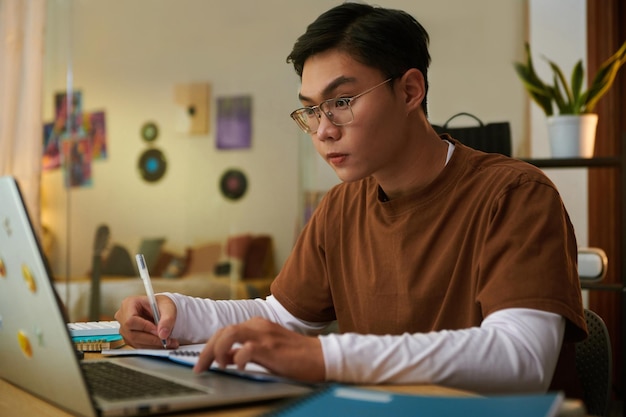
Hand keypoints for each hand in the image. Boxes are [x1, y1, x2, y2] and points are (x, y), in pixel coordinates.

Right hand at [114, 294, 178, 348]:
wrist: (162, 309)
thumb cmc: (161, 304)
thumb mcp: (168, 307)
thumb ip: (167, 319)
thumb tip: (162, 334)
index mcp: (129, 304)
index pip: (131, 320)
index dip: (145, 327)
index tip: (158, 331)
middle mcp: (123, 317)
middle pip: (132, 334)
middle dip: (151, 339)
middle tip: (166, 340)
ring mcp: (125, 329)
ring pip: (135, 342)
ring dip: (153, 345)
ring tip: (169, 342)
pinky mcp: (129, 338)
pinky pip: (139, 346)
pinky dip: (152, 347)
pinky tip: (163, 344)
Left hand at [193, 317, 324, 381]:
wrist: (322, 356)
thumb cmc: (296, 356)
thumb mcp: (266, 351)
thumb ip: (247, 352)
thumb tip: (227, 359)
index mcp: (257, 325)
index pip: (225, 331)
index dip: (209, 347)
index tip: (202, 363)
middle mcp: (258, 325)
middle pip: (223, 331)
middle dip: (207, 350)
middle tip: (200, 367)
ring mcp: (265, 335)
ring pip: (230, 333)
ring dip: (219, 350)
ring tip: (219, 365)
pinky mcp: (272, 347)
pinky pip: (247, 348)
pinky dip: (238, 358)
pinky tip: (241, 367)